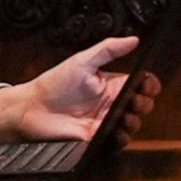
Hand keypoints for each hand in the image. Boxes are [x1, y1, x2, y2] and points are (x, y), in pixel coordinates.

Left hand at [0, 37, 145, 147]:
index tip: (147, 84)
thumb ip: (108, 49)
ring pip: (133, 123)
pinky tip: (118, 132)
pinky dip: (123, 138)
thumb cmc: (54, 83)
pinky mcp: (97, 137)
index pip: (140, 84)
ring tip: (125, 116)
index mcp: (112, 84)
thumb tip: (133, 39)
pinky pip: (118, 140)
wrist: (32, 109)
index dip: (149, 84)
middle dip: (144, 103)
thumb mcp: (82, 61)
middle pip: (142, 104)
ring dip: (135, 121)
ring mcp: (105, 120)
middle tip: (134, 101)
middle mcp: (111, 102)